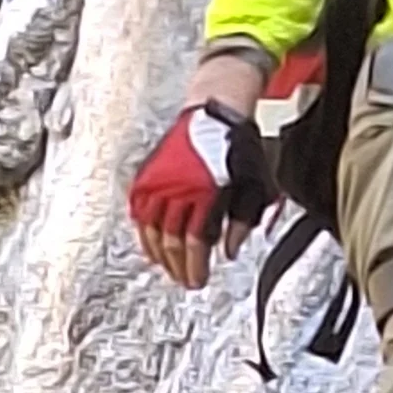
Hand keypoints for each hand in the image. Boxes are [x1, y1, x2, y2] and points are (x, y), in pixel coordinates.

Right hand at [129, 100, 274, 289]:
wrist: (216, 112)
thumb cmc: (239, 149)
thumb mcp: (254, 186)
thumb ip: (243, 222)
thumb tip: (229, 253)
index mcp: (207, 191)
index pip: (196, 240)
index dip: (195, 265)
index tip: (197, 281)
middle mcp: (178, 186)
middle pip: (172, 239)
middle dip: (178, 265)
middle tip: (184, 280)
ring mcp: (158, 179)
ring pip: (151, 228)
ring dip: (159, 254)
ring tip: (168, 269)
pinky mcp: (146, 174)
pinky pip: (138, 212)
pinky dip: (143, 233)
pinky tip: (151, 247)